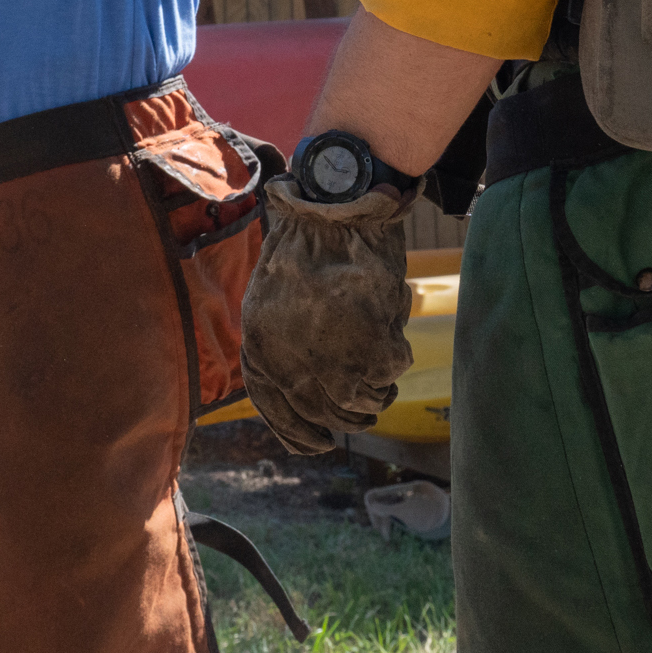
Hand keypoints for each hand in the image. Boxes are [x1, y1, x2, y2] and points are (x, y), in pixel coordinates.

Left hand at [240, 175, 415, 454]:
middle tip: (364, 406)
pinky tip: (390, 339)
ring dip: (374, 392)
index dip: (298, 432)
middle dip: (345, 414)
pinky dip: (393, 360)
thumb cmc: (306, 248)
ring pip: (358, 402)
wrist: (333, 211)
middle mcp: (289, 359)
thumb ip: (282, 344)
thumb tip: (302, 392)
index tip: (318, 441)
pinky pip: (388, 374)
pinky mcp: (369, 348)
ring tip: (380, 371)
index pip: (275, 409)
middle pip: (321, 410)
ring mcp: (330, 358)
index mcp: (259, 344)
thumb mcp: (273, 298)